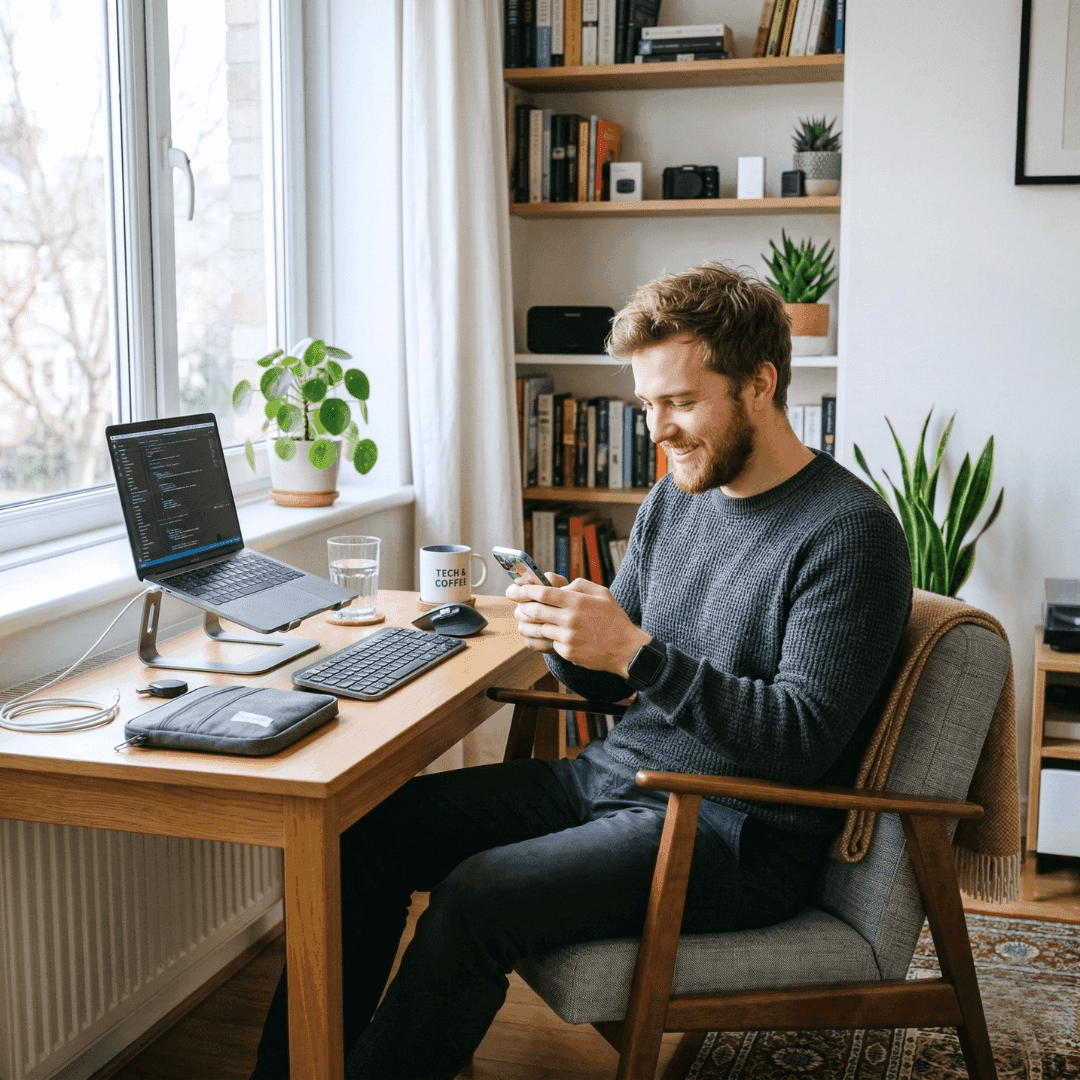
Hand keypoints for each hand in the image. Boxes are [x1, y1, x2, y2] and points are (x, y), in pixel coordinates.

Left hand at [507, 577, 650, 673]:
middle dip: (521, 607)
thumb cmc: (614, 619)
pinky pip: (548, 643)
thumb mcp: (602, 593)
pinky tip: (538, 635)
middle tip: (516, 605)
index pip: (544, 593)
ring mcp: (568, 637)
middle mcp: (570, 619)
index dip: (526, 590)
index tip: (516, 590)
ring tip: (522, 621)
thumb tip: (558, 587)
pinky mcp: (567, 653)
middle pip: (535, 610)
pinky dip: (542, 639)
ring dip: (526, 625)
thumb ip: (579, 585)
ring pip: (537, 629)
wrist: (627, 649)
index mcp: (577, 601)